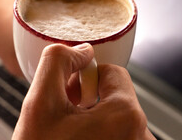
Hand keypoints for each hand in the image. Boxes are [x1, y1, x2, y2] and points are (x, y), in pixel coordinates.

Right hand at [12, 43, 154, 139]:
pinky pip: (120, 136)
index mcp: (126, 116)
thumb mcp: (39, 102)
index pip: (113, 72)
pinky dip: (100, 135)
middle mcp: (143, 137)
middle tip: (66, 117)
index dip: (84, 79)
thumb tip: (82, 51)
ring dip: (94, 119)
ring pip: (117, 117)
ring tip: (71, 134)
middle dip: (89, 100)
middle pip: (116, 96)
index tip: (68, 97)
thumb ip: (58, 61)